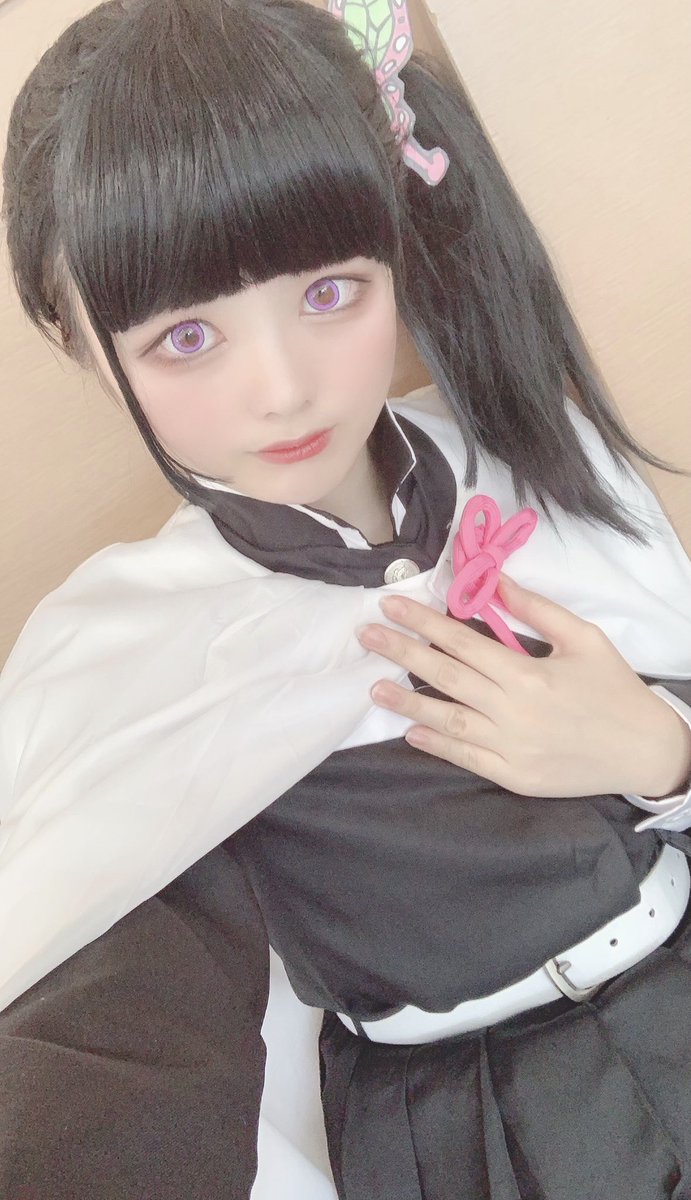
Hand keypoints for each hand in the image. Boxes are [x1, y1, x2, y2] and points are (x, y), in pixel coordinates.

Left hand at [357, 577, 690, 798]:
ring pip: (447, 722)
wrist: (644, 751)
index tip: (391, 605)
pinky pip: (465, 760)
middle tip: (367, 636)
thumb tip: (494, 582)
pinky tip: (411, 733)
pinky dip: (436, 746)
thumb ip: (536, 610)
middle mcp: (512, 711)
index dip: (422, 622)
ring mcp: (510, 748)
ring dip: (407, 704)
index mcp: (527, 674)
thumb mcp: (583, 639)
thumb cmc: (614, 689)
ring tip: (374, 687)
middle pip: (445, 677)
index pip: (461, 641)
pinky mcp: (513, 777)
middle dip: (401, 653)